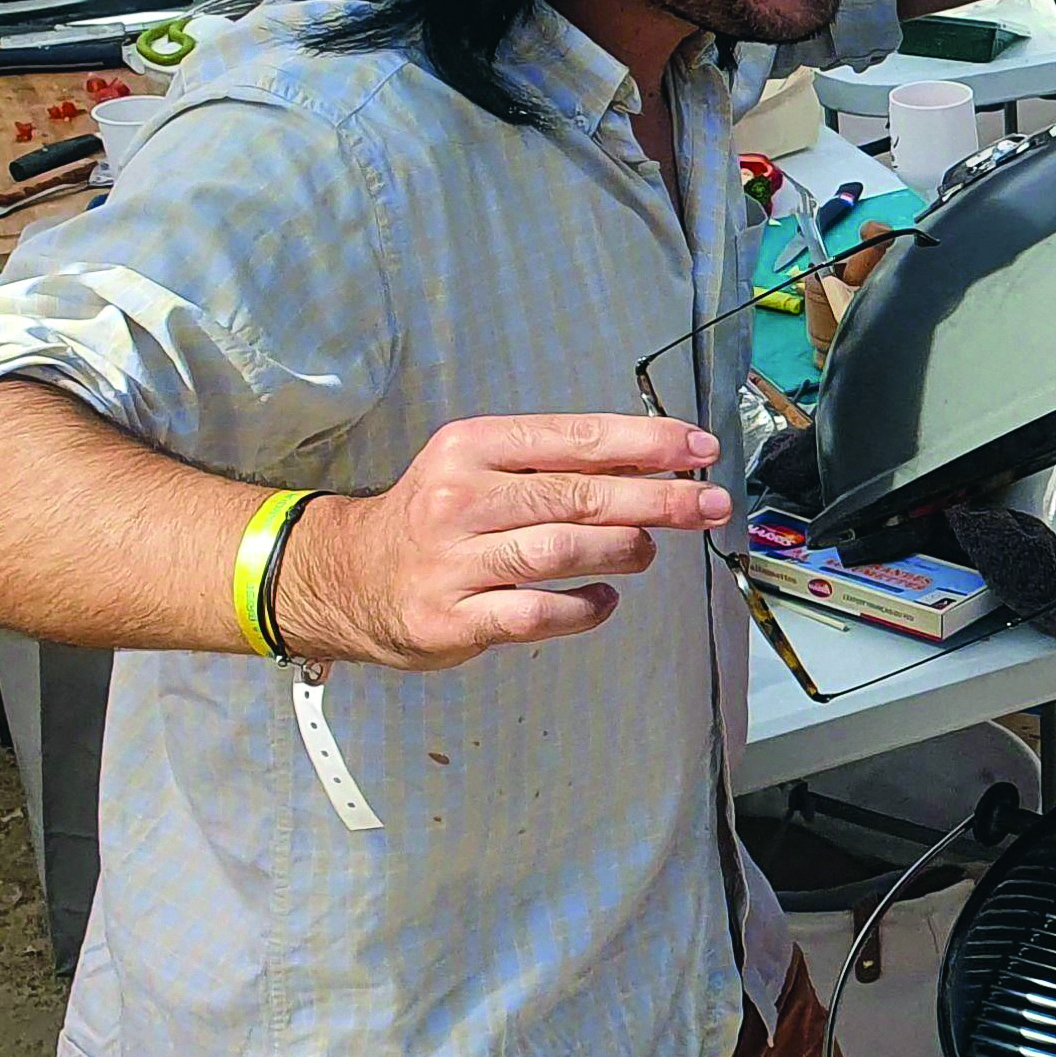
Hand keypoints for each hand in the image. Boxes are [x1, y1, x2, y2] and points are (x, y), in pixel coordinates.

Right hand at [275, 414, 730, 669]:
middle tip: (709, 503)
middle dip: (658, 499)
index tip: (699, 448)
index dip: (646, 443)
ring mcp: (452, 562)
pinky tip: (604, 600)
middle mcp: (458, 498)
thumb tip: (654, 464)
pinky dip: (585, 607)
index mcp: (471, 447)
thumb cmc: (434, 519)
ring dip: (624, 550)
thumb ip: (556, 465)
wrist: (346, 578)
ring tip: (648, 552)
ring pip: (561, 550)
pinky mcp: (451, 619)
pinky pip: (537, 613)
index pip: (575, 437)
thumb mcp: (480, 470)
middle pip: (578, 495)